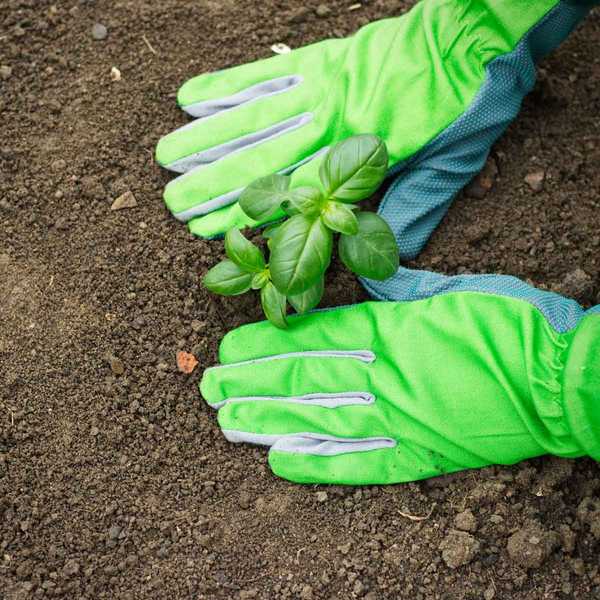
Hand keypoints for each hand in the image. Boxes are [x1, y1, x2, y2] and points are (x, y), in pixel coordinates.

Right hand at [156, 0, 592, 250]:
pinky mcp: (319, 58)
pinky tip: (190, 100)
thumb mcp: (453, 166)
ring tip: (165, 159)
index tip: (213, 235)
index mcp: (364, 155)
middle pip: (262, 158)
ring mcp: (322, 86)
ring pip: (253, 117)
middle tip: (172, 205)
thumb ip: (414, 209)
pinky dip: (225, 86)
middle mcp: (333, 121)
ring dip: (206, 139)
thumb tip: (383, 261)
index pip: (297, 195)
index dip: (253, 217)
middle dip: (213, 184)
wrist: (475, 32)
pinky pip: (264, 73)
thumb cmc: (467, 105)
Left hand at [199, 268, 599, 483]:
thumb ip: (398, 289)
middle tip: (209, 389)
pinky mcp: (421, 453)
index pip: (311, 338)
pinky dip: (320, 464)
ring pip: (319, 419)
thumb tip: (363, 283)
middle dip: (251, 383)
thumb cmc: (510, 323)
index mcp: (390, 330)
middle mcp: (383, 374)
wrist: (561, 375)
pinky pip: (361, 462)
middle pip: (303, 378)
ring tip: (228, 423)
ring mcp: (399, 417)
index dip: (266, 346)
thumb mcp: (450, 288)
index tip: (229, 352)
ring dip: (270, 421)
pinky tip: (282, 463)